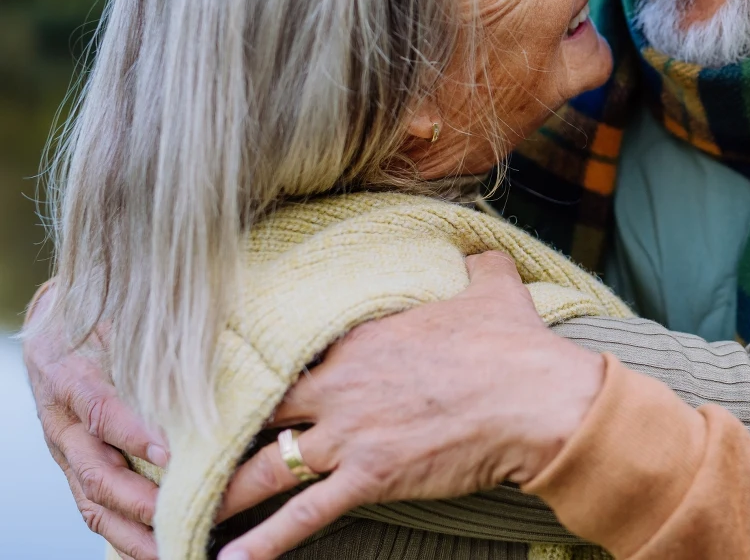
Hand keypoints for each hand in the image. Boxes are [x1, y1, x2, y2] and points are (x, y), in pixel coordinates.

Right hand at [21, 283, 168, 559]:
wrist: (55, 321)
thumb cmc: (101, 312)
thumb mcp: (119, 311)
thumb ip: (152, 332)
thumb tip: (206, 344)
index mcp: (69, 376)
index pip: (100, 410)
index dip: (133, 434)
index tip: (171, 453)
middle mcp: (62, 422)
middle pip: (96, 472)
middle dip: (139, 501)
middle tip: (180, 518)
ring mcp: (66, 452)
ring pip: (93, 502)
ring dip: (132, 532)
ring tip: (172, 552)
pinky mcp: (75, 469)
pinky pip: (94, 509)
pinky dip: (123, 536)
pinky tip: (158, 551)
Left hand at [214, 251, 605, 559]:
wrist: (537, 400)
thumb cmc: (514, 344)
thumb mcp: (491, 287)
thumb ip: (473, 267)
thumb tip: (479, 253)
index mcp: (358, 339)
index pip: (284, 355)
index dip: (252, 373)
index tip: (223, 386)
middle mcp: (339, 386)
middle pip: (256, 412)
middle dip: (214, 434)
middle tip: (177, 451)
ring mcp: (350, 435)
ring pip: (264, 468)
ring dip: (222, 493)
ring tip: (182, 512)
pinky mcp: (370, 478)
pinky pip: (303, 515)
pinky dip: (264, 543)